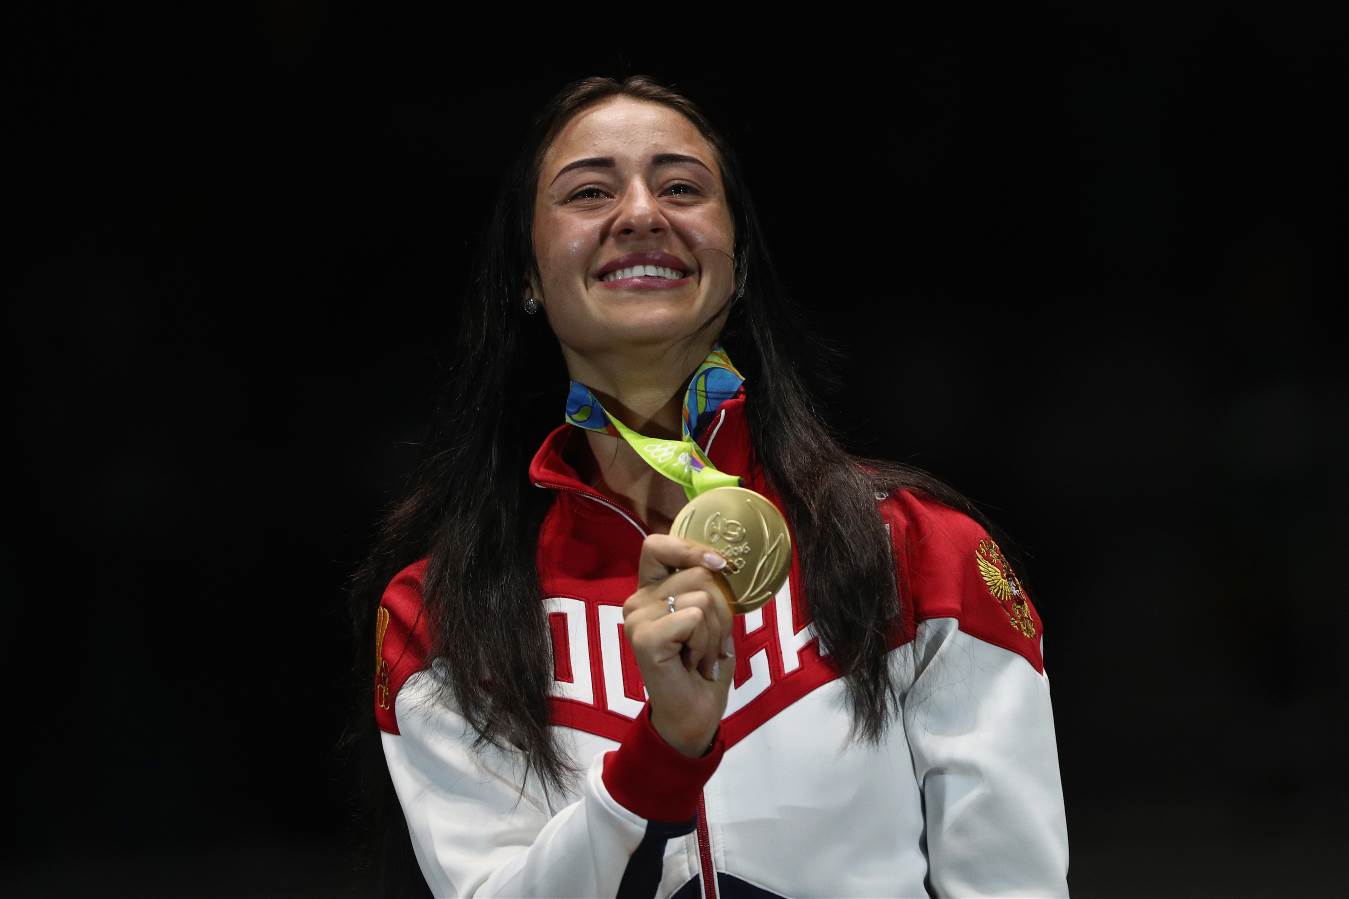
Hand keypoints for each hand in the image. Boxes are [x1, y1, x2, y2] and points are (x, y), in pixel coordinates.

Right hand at [622, 534, 735, 757]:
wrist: (695, 713)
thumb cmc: (703, 666)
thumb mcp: (711, 618)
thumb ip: (707, 588)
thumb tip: (720, 562)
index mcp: (650, 591)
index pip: (657, 545)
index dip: (689, 547)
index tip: (720, 565)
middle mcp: (637, 601)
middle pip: (697, 573)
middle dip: (720, 610)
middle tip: (709, 643)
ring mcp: (637, 619)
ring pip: (702, 597)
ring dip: (715, 632)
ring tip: (701, 656)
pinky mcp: (644, 637)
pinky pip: (695, 618)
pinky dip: (706, 643)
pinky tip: (693, 663)